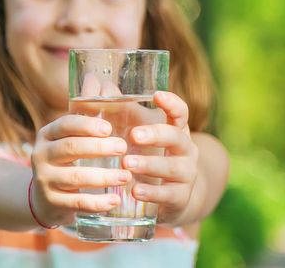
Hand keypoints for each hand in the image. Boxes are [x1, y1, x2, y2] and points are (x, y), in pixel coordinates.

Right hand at [30, 116, 130, 225]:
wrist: (46, 197)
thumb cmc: (70, 158)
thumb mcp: (75, 136)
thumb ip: (88, 113)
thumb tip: (98, 80)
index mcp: (48, 134)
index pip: (65, 124)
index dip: (86, 125)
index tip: (109, 128)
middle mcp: (41, 154)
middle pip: (70, 148)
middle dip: (98, 148)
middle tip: (123, 148)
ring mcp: (44, 179)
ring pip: (74, 177)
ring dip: (103, 177)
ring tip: (126, 176)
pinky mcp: (52, 202)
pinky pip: (76, 202)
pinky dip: (97, 203)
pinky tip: (115, 201)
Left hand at [122, 91, 198, 224]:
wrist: (172, 199)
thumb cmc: (150, 159)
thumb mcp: (141, 138)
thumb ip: (123, 114)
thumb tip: (97, 86)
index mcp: (178, 131)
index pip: (181, 113)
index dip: (172, 103)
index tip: (157, 95)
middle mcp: (187, 150)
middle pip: (178, 138)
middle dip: (156, 135)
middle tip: (134, 135)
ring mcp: (187, 174)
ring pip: (172, 167)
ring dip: (150, 164)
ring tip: (128, 163)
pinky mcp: (180, 197)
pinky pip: (168, 194)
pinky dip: (152, 193)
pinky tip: (136, 191)